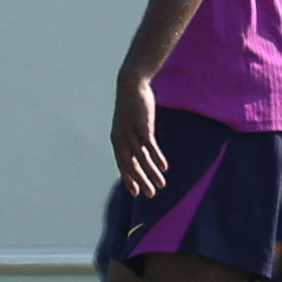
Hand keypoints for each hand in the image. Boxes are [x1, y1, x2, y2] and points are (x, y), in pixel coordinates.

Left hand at [112, 72, 165, 196]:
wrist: (131, 86)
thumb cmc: (132, 109)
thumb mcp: (132, 127)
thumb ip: (136, 142)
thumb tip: (143, 157)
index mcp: (117, 141)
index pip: (122, 164)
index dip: (129, 179)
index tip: (135, 193)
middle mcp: (121, 139)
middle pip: (130, 165)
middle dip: (140, 181)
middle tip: (150, 194)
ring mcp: (130, 132)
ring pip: (141, 158)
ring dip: (151, 172)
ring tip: (161, 185)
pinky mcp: (141, 125)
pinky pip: (149, 145)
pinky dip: (156, 157)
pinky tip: (163, 167)